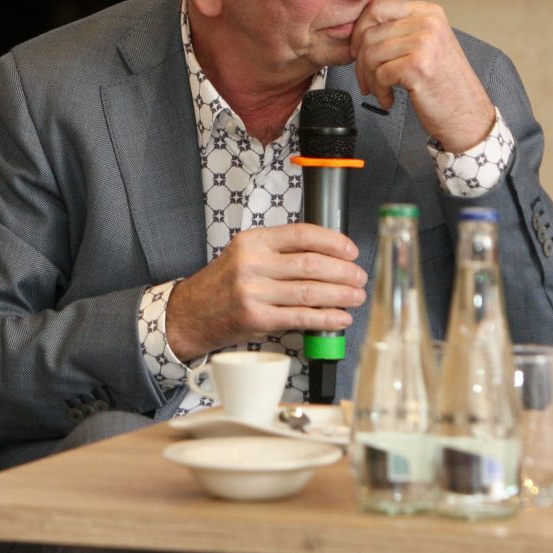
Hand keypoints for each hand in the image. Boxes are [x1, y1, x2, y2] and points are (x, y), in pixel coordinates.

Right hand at [165, 223, 366, 361]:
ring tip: (356, 296)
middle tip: (359, 276)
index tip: (351, 251)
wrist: (192, 312)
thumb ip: (280, 251)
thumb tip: (328, 255)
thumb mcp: (246, 254)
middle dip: (343, 271)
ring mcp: (253, 292)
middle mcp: (253, 263)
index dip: (333, 242)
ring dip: (341, 295)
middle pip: (311, 264)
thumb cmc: (224, 283)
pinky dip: (326, 318)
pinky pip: (301, 317)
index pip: (302, 234)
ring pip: (310, 291)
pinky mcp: (257, 318)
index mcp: (254, 241)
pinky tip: (340, 317)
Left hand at [351, 0, 494, 150]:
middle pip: (370, 33)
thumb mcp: (426, 44)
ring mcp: (425, 43)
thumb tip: (359, 28)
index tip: (359, 51)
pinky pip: (379, 74)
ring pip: (371, 54)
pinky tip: (389, 100)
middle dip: (360, 61)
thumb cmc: (444, 83)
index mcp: (427, 12)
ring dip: (368, 79)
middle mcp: (428, 22)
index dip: (359, 30)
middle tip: (366, 80)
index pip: (377, 6)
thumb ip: (399, 30)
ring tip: (380, 91)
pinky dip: (379, 91)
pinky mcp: (418, 66)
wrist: (468, 114)